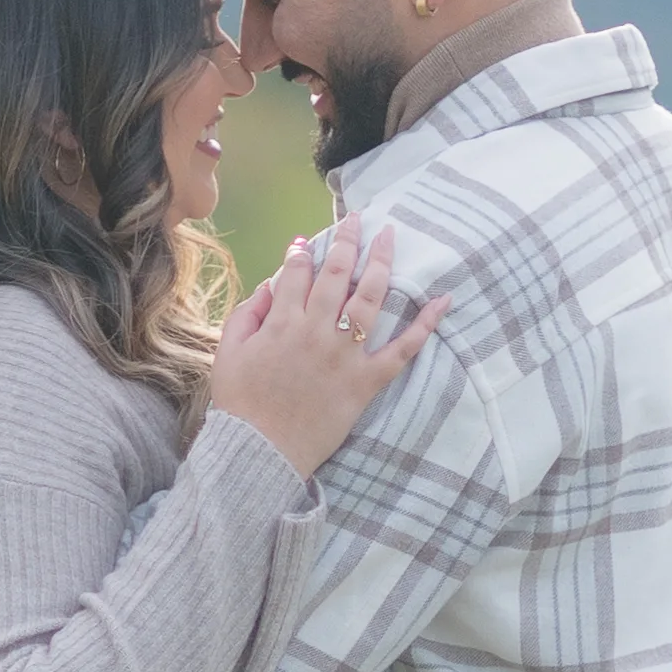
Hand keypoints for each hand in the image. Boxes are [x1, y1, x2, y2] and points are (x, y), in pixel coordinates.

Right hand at [203, 216, 442, 480]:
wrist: (259, 452)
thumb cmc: (240, 405)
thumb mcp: (228, 353)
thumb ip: (247, 314)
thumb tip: (271, 286)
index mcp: (282, 321)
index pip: (298, 272)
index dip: (303, 252)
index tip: (308, 242)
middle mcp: (317, 330)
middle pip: (337, 273)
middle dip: (347, 240)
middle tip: (358, 218)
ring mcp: (345, 354)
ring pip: (370, 298)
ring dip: (382, 263)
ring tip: (389, 236)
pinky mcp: (367, 381)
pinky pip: (403, 350)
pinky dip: (425, 325)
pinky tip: (443, 300)